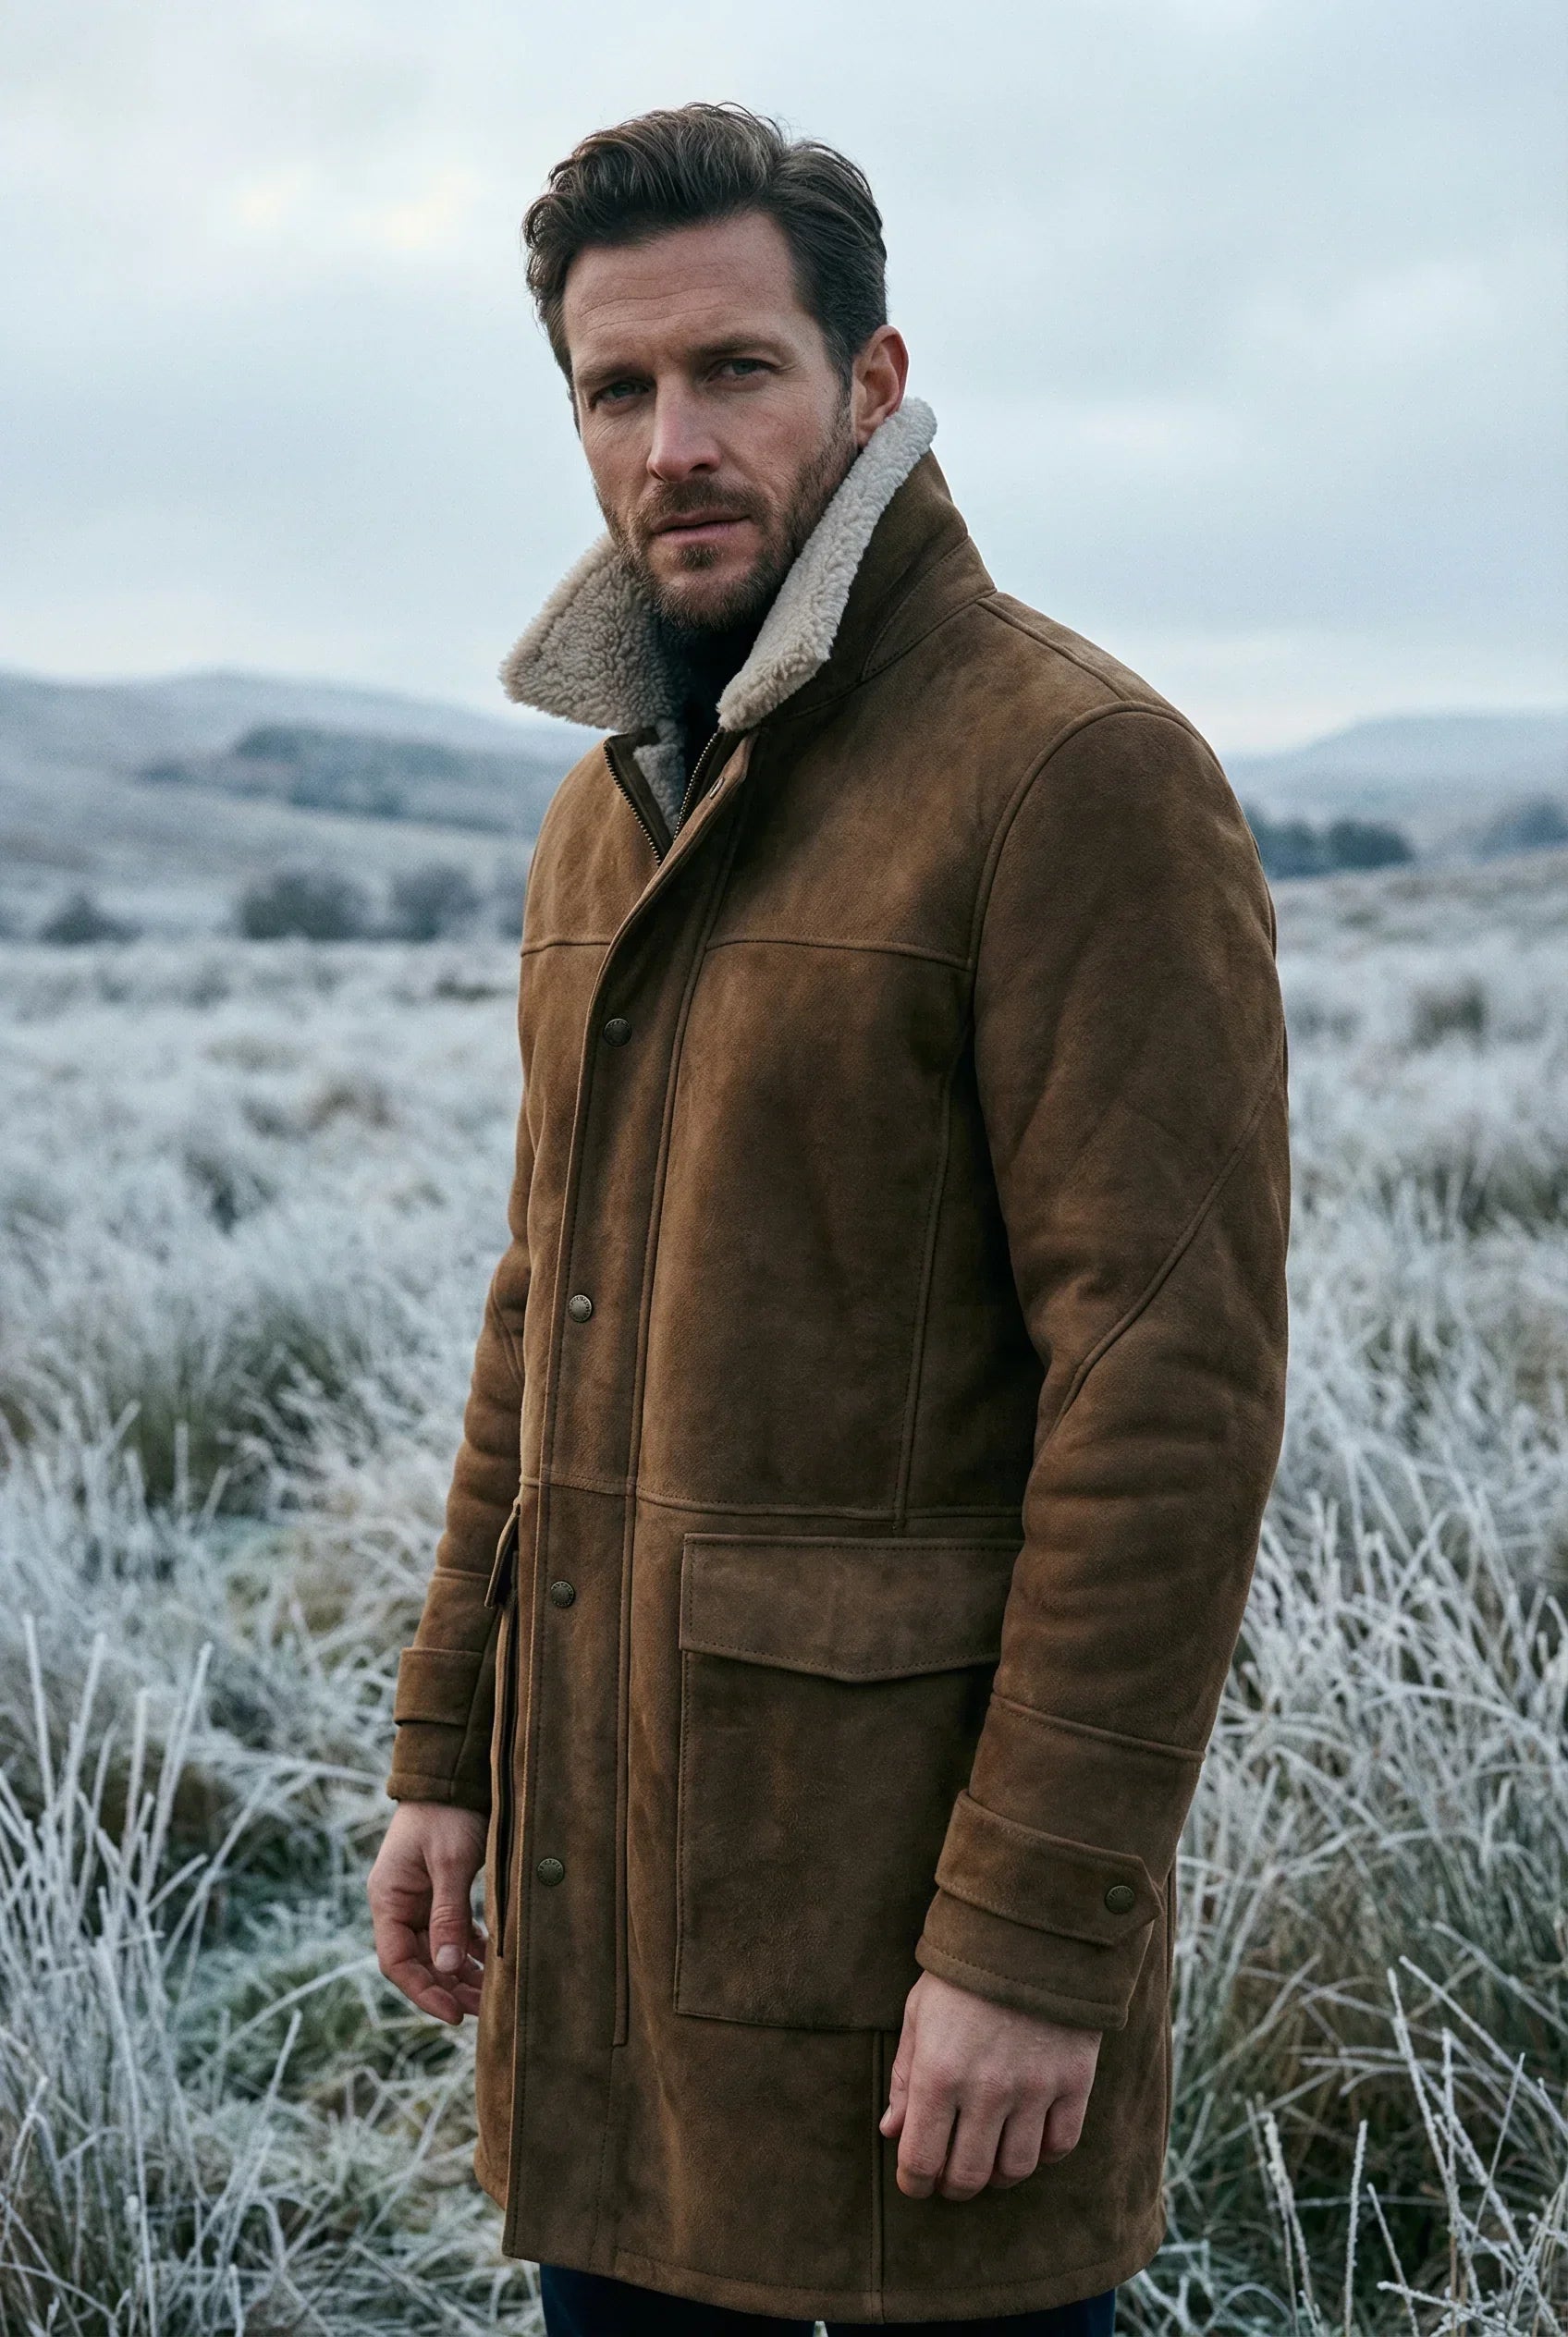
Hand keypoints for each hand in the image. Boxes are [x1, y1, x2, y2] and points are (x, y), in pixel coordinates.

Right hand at [367, 1801, 488, 2024]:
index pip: (396, 1962)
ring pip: (437, 1949)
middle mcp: (399, 1903)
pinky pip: (451, 1930)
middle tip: (483, 2009)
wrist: (453, 1772)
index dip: (423, 1992)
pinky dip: (469, 1947)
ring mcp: (419, 1897)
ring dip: (460, 1972)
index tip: (453, 2013)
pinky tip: (491, 1962)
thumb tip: (448, 1968)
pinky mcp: (439, 1890)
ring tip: (492, 1994)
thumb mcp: (450, 1863)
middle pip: (418, 1961)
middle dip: (447, 1988)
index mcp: (388, 1898)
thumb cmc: (447, 1813)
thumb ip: (448, 1915)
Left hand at [880, 1972, 1100, 2199]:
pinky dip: (1042, 2153)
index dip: (914, 2183)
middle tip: (950, 2176)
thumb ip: (905, 2077)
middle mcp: (985, 2090)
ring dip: (997, 2174)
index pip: (921, 2160)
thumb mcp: (919, 2014)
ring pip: (1014, 2169)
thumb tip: (892, 2132)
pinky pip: (1059, 2146)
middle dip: (953, 2185)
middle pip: (968, 2176)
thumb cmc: (964, 1973)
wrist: (1029, 1932)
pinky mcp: (1073, 2082)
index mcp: (937, 2073)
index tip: (915, 2183)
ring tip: (989, 2156)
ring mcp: (1033, 2089)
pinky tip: (1028, 2136)